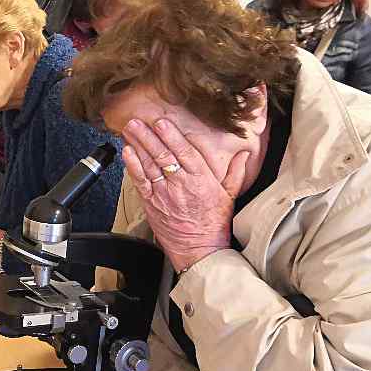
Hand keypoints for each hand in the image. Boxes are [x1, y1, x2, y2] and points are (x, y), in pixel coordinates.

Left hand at [121, 118, 249, 271]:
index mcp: (201, 180)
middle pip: (163, 155)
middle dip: (149, 136)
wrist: (199, 249)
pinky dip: (132, 166)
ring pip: (149, 165)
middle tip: (137, 121)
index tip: (162, 122)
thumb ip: (235, 172)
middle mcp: (181, 185)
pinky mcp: (152, 203)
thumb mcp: (230, 195)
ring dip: (138, 145)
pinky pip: (140, 181)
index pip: (185, 153)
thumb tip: (243, 153)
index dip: (172, 136)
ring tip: (130, 130)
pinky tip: (126, 152)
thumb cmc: (213, 223)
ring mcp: (164, 194)